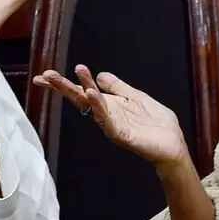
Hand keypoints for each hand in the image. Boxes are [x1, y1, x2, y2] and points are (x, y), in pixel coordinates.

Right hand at [33, 65, 188, 166]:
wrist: (173, 144)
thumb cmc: (156, 124)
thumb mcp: (136, 97)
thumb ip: (118, 87)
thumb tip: (100, 75)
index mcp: (109, 104)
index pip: (82, 91)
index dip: (65, 83)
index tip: (45, 75)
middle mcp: (107, 114)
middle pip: (80, 98)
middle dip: (63, 87)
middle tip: (45, 76)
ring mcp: (112, 125)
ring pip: (91, 107)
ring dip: (79, 91)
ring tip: (67, 78)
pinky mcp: (122, 134)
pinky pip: (107, 120)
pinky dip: (98, 107)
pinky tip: (92, 94)